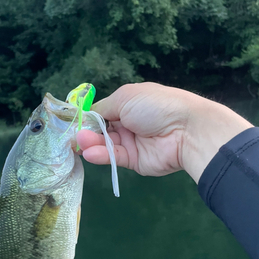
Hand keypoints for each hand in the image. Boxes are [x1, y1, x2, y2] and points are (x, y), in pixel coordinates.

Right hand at [77, 82, 252, 182]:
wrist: (185, 130)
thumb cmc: (155, 106)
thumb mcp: (125, 97)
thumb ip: (103, 108)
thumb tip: (87, 116)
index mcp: (129, 104)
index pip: (103, 112)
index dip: (88, 117)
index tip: (73, 122)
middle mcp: (129, 123)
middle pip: (101, 129)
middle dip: (87, 132)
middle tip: (73, 136)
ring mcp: (131, 142)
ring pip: (105, 144)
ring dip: (91, 143)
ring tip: (80, 143)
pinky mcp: (134, 161)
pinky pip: (114, 158)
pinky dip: (101, 155)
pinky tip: (89, 153)